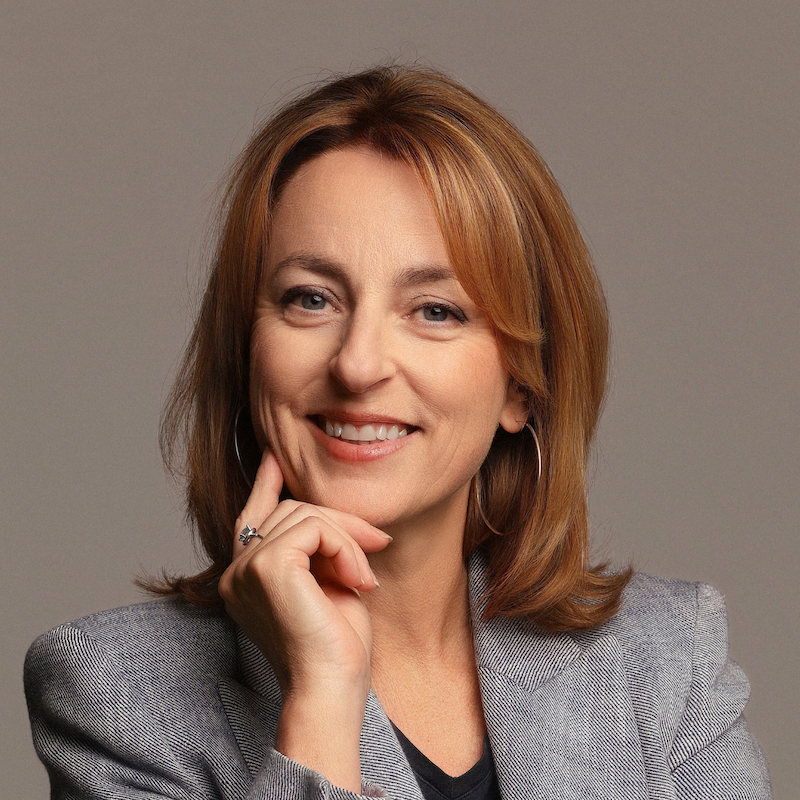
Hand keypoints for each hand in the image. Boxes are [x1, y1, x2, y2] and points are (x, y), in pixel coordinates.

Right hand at [218, 449, 391, 699]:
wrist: (332, 688)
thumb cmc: (335, 646)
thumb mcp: (327, 583)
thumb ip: (319, 548)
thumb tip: (329, 513)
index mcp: (245, 577)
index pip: (251, 517)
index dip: (265, 483)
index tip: (274, 456)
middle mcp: (235, 571)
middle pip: (290, 510)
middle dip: (340, 521)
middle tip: (378, 543)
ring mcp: (246, 569)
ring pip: (306, 515)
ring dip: (348, 540)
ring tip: (365, 577)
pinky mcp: (267, 567)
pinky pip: (316, 528)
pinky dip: (345, 548)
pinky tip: (358, 579)